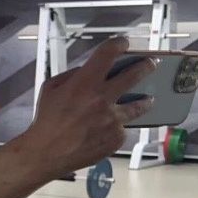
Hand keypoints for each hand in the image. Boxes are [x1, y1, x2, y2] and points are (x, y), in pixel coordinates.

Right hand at [24, 36, 156, 178]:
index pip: (110, 52)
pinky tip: (113, 128)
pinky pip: (123, 129)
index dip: (120, 43)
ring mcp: (112, 119)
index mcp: (85, 82)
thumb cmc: (46, 122)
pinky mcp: (115, 138)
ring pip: (139, 106)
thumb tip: (88, 71)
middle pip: (135, 74)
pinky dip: (119, 127)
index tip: (124, 44)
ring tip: (149, 99)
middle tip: (151, 64)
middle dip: (146, 66)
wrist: (46, 153)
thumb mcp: (51, 89)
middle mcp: (102, 98)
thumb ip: (72, 75)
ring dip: (146, 100)